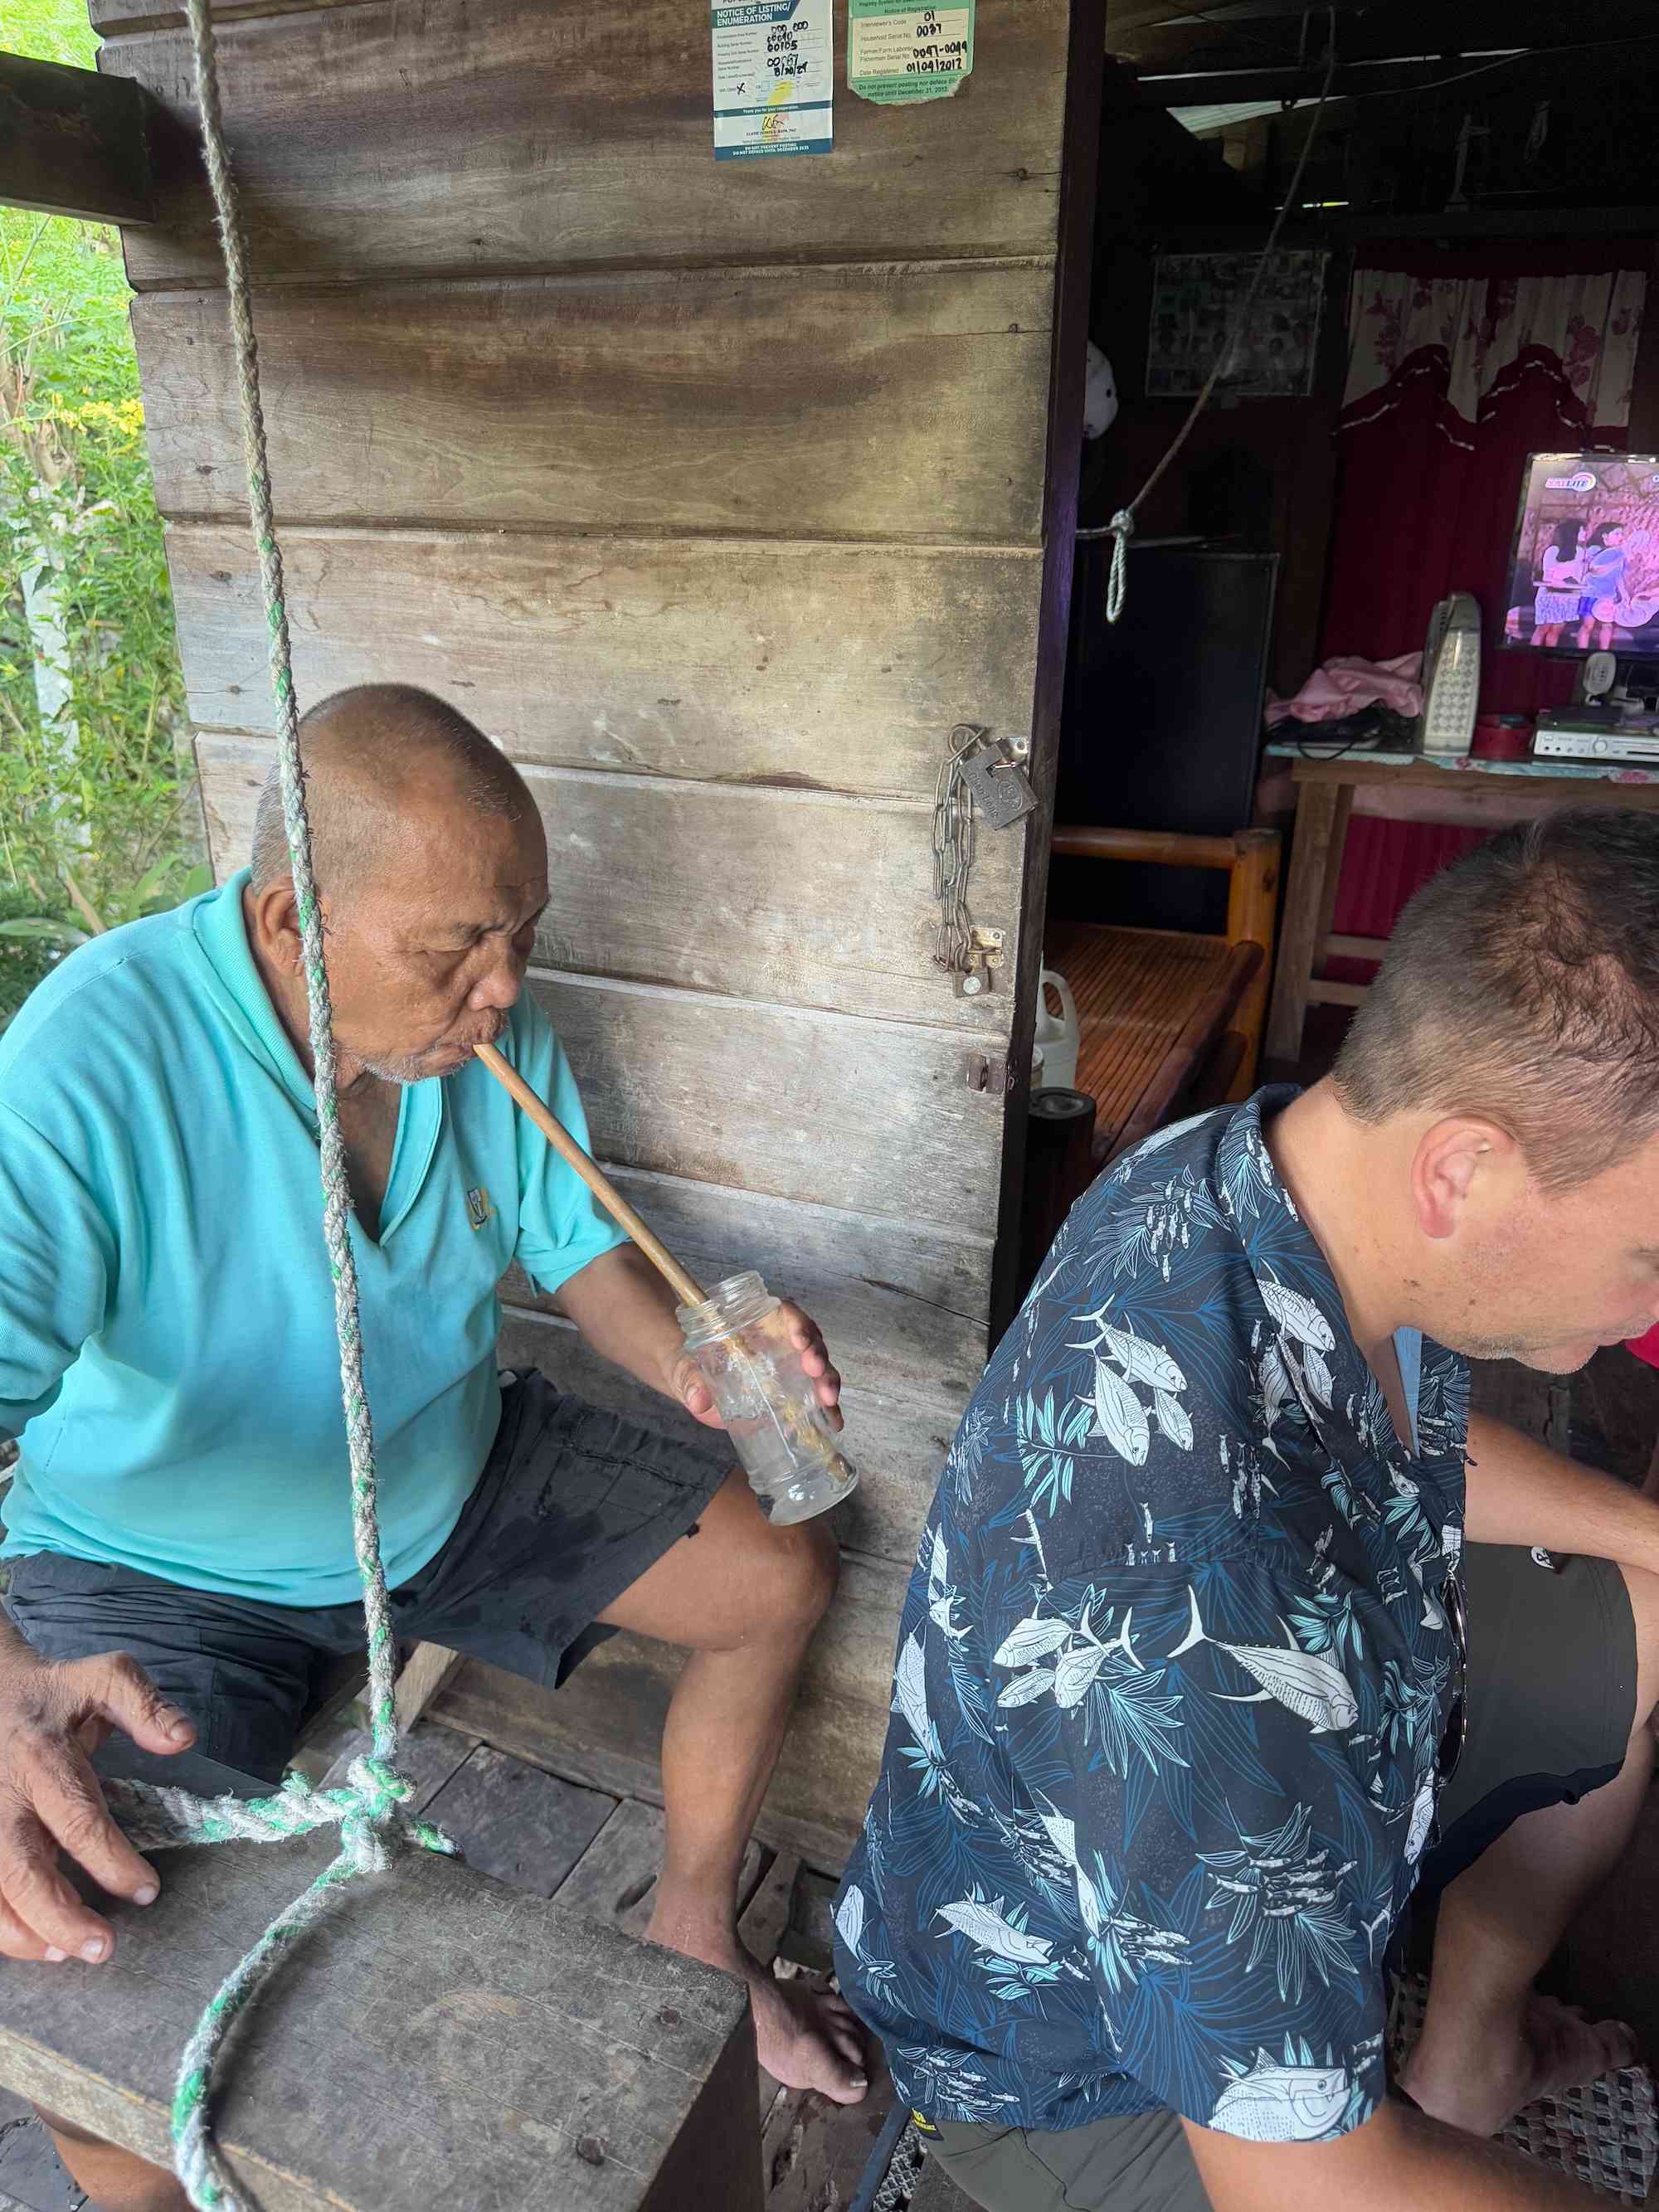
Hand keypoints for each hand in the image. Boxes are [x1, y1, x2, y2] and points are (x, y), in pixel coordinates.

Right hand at [0, 1645, 195, 1962]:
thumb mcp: (104, 1677)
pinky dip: (0, 1925)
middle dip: (62, 1917)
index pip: (79, 1820)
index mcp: (43, 1757)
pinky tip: (31, 1942)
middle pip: (24, 1869)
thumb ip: (145, 1707)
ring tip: (66, 1954)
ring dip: (24, 1932)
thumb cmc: (54, 1693)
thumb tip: (184, 1739)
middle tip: (104, 1948)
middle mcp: (2, 1797)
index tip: (148, 1891)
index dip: (114, 1862)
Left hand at [673, 1300, 844, 1433]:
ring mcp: (787, 1367)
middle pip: (809, 1340)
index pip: (785, 1313)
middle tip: (817, 1373)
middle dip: (818, 1356)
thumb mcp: (682, 1366)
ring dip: (828, 1382)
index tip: (800, 1340)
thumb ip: (688, 1378)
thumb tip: (697, 1400)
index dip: (797, 1323)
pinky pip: (814, 1396)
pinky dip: (826, 1409)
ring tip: (829, 1403)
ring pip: (818, 1367)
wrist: (690, 1382)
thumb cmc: (688, 1363)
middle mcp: (778, 1342)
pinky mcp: (790, 1393)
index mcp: (755, 1324)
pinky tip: (833, 1422)